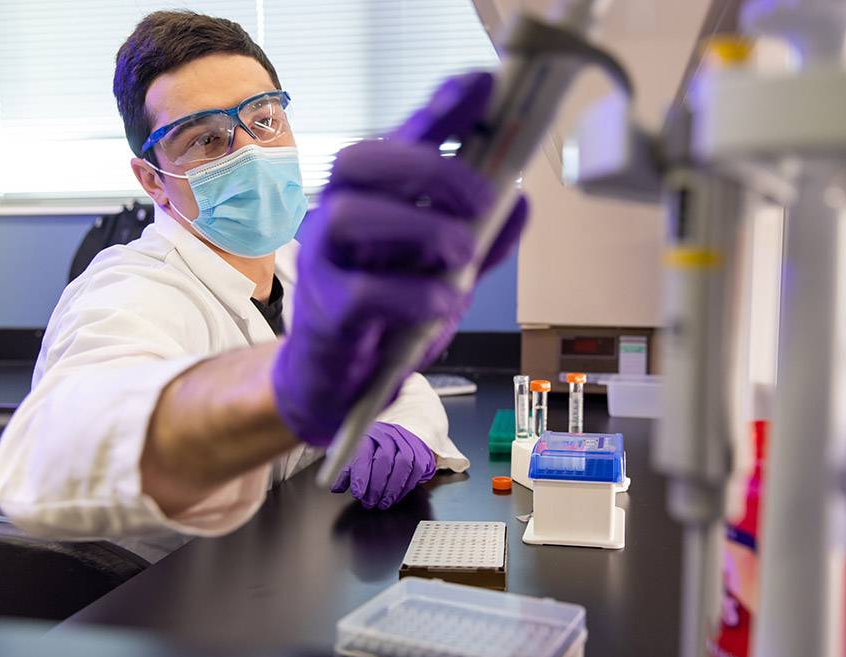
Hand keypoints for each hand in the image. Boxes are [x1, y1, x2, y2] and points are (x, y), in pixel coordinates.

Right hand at [272, 71, 527, 444]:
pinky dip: (417, 294)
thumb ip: (485, 239)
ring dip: (421, 228)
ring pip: (352, 216)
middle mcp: (339, 218)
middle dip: (427, 168)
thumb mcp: (448, 270)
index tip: (482, 84)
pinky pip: (364, 293)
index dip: (439, 107)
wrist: (342, 383)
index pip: (401, 138)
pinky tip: (446, 302)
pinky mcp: (327, 313)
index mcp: (374, 199)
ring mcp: (325, 263)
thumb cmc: (390, 315)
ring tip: (462, 254)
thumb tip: (520, 201)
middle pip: (360, 160)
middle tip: (479, 197)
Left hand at [330, 422, 436, 508]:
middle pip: (384, 459)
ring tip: (382, 503)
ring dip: (392, 488)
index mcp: (369, 433)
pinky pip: (415, 470)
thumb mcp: (356, 454)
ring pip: (402, 465)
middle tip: (369, 502)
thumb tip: (336, 488)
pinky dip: (405, 487)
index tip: (357, 492)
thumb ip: (347, 470)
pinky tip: (395, 497)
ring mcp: (407, 442)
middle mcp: (389, 435)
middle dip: (376, 485)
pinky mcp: (420, 452)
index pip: (364, 452)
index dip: (360, 474)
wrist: (401, 436)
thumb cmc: (375, 448)